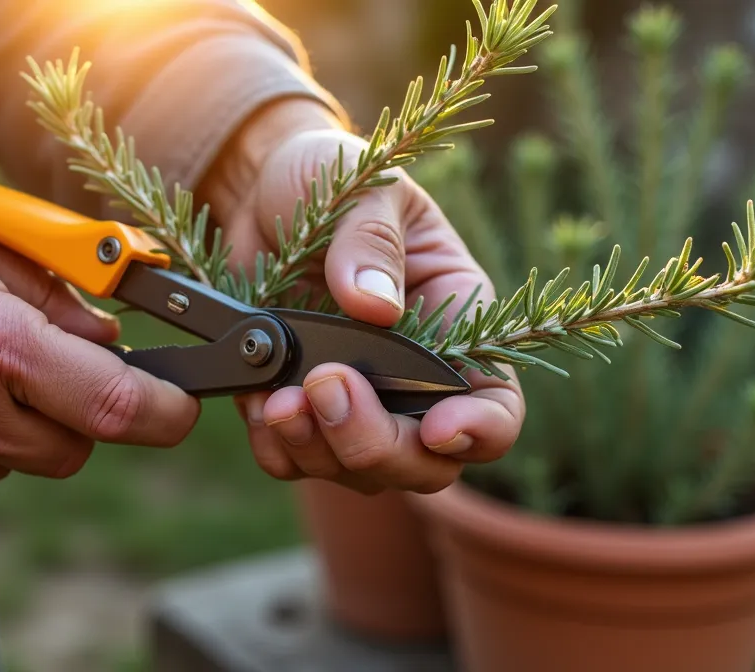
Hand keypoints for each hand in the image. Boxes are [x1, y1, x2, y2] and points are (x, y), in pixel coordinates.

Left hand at [199, 100, 524, 494]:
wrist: (259, 190)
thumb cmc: (334, 176)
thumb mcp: (365, 187)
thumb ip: (371, 242)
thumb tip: (374, 306)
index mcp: (458, 321)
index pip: (496, 404)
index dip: (479, 430)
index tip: (437, 426)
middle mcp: (415, 378)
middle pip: (424, 460)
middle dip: (375, 442)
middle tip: (325, 388)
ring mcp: (357, 400)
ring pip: (357, 472)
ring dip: (316, 449)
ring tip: (278, 398)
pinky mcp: (300, 408)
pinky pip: (296, 461)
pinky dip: (277, 448)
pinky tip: (258, 404)